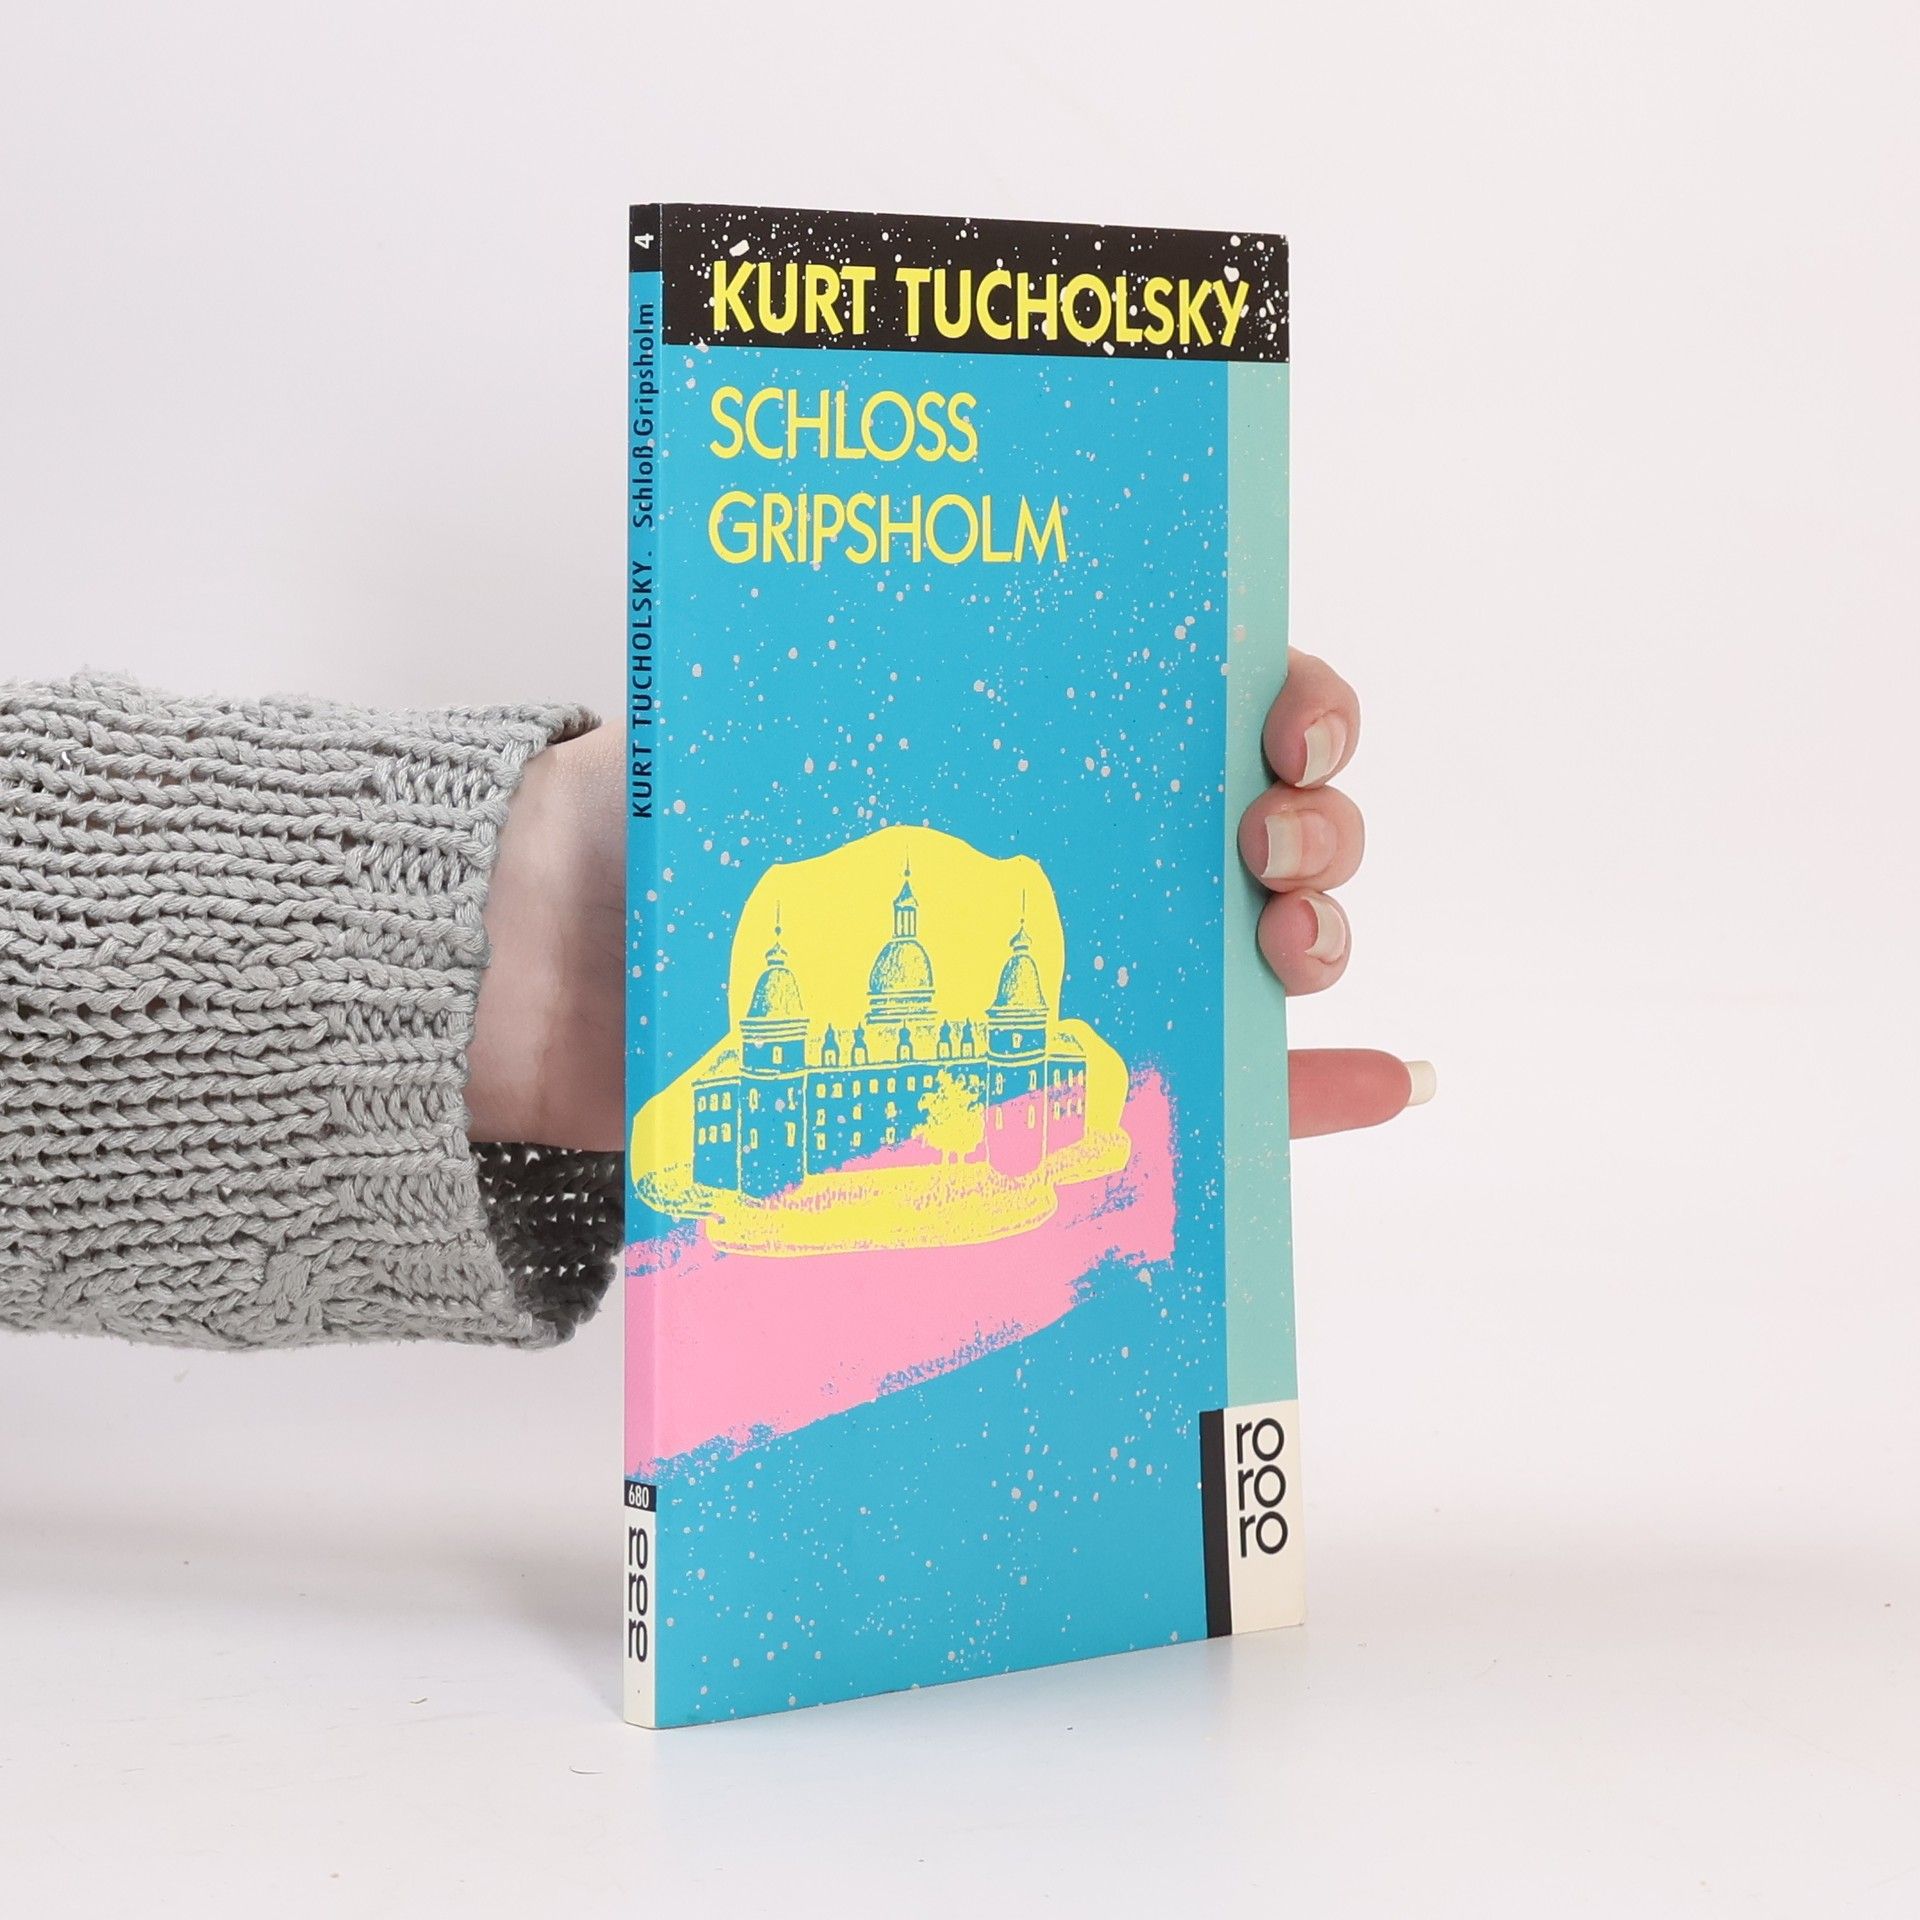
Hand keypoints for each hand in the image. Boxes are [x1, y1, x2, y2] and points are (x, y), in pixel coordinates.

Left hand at [470, 649, 1430, 1151]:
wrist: (563, 1002)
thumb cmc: (646, 843)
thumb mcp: (733, 725)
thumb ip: (820, 683)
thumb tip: (866, 580)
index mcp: (1017, 751)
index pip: (1194, 707)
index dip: (1280, 699)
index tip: (1278, 720)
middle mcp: (1071, 853)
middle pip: (1255, 820)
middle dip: (1312, 815)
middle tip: (1268, 831)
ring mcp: (1082, 970)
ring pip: (1254, 947)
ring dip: (1321, 931)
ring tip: (1288, 939)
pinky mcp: (1065, 1092)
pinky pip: (1210, 1096)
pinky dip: (1314, 1092)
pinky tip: (1390, 1077)